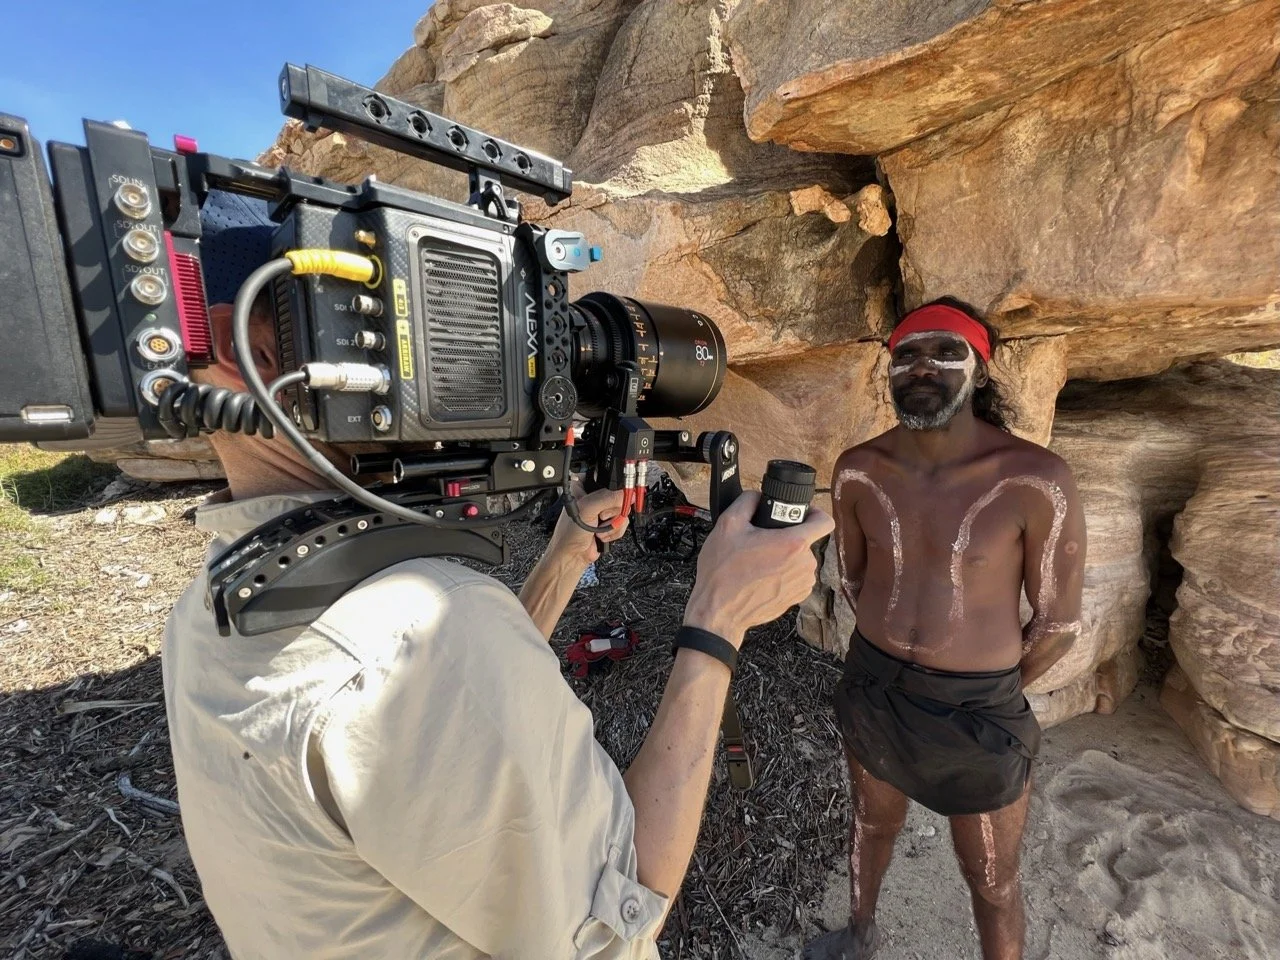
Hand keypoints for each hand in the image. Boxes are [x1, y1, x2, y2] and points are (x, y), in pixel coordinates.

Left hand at [545, 484, 629, 567]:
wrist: (572, 556)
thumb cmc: (569, 534)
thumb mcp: (588, 509)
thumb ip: (608, 498)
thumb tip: (626, 495)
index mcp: (583, 488)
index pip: (604, 477)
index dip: (611, 488)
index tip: (612, 498)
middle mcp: (593, 498)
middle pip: (618, 495)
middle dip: (612, 510)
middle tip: (601, 516)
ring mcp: (602, 512)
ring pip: (622, 510)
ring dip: (612, 523)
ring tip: (599, 528)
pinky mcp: (608, 524)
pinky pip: (622, 523)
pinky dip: (615, 531)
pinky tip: (602, 535)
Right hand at [683, 492, 833, 647]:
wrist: (719, 613)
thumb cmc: (723, 573)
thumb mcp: (727, 525)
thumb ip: (747, 502)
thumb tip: (757, 496)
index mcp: (794, 545)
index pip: (825, 521)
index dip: (813, 512)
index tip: (799, 514)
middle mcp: (805, 565)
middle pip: (806, 540)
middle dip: (787, 537)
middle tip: (762, 542)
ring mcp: (803, 584)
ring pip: (800, 560)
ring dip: (785, 557)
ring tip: (759, 562)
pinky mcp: (797, 598)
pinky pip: (796, 577)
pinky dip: (783, 574)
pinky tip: (762, 577)